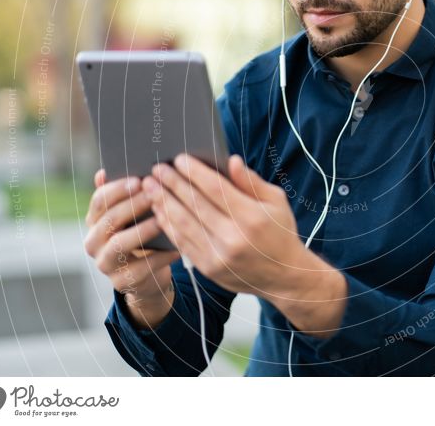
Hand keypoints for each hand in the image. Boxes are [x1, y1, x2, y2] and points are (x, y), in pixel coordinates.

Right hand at [84, 169, 180, 310]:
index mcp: (96, 220)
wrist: (148, 275)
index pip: (99, 200)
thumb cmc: (145, 235)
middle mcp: (93, 242)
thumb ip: (127, 194)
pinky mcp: (121, 282)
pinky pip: (140, 268)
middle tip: (155, 194)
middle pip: (109, 220)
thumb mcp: (136, 214)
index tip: (140, 179)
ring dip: (143, 230)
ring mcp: (105, 264)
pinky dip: (160, 257)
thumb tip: (104, 171)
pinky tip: (177, 248)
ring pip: (120, 244)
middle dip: (133, 205)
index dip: (118, 189)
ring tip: (163, 219)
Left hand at [142, 154, 309, 299]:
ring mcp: (219, 256)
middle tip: (156, 169)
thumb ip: (251, 181)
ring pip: (183, 224)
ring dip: (163, 203)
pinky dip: (169, 225)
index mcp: (251, 217)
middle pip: (195, 205)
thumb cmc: (280, 232)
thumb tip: (230, 160)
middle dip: (172, 184)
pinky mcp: (209, 269)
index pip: (216, 189)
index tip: (179, 159)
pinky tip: (160, 211)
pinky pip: (182, 243)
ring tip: (150, 187)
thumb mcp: (276, 201)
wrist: (284, 276)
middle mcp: (233, 238)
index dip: (195, 173)